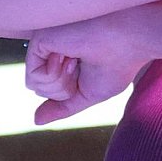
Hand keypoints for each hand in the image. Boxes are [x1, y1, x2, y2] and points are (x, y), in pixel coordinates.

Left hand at [25, 15, 145, 124]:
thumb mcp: (87, 94)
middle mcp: (49, 51)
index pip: (49, 92)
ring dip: (61, 82)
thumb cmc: (116, 67)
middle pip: (40, 90)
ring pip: (34, 86)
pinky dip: (54, 74)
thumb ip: (62, 106)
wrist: (128, 43)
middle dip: (64, 89)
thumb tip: (35, 120)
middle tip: (81, 65)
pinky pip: (33, 76)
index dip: (70, 92)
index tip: (87, 71)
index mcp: (61, 62)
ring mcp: (44, 44)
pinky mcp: (39, 40)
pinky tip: (69, 55)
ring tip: (76, 58)